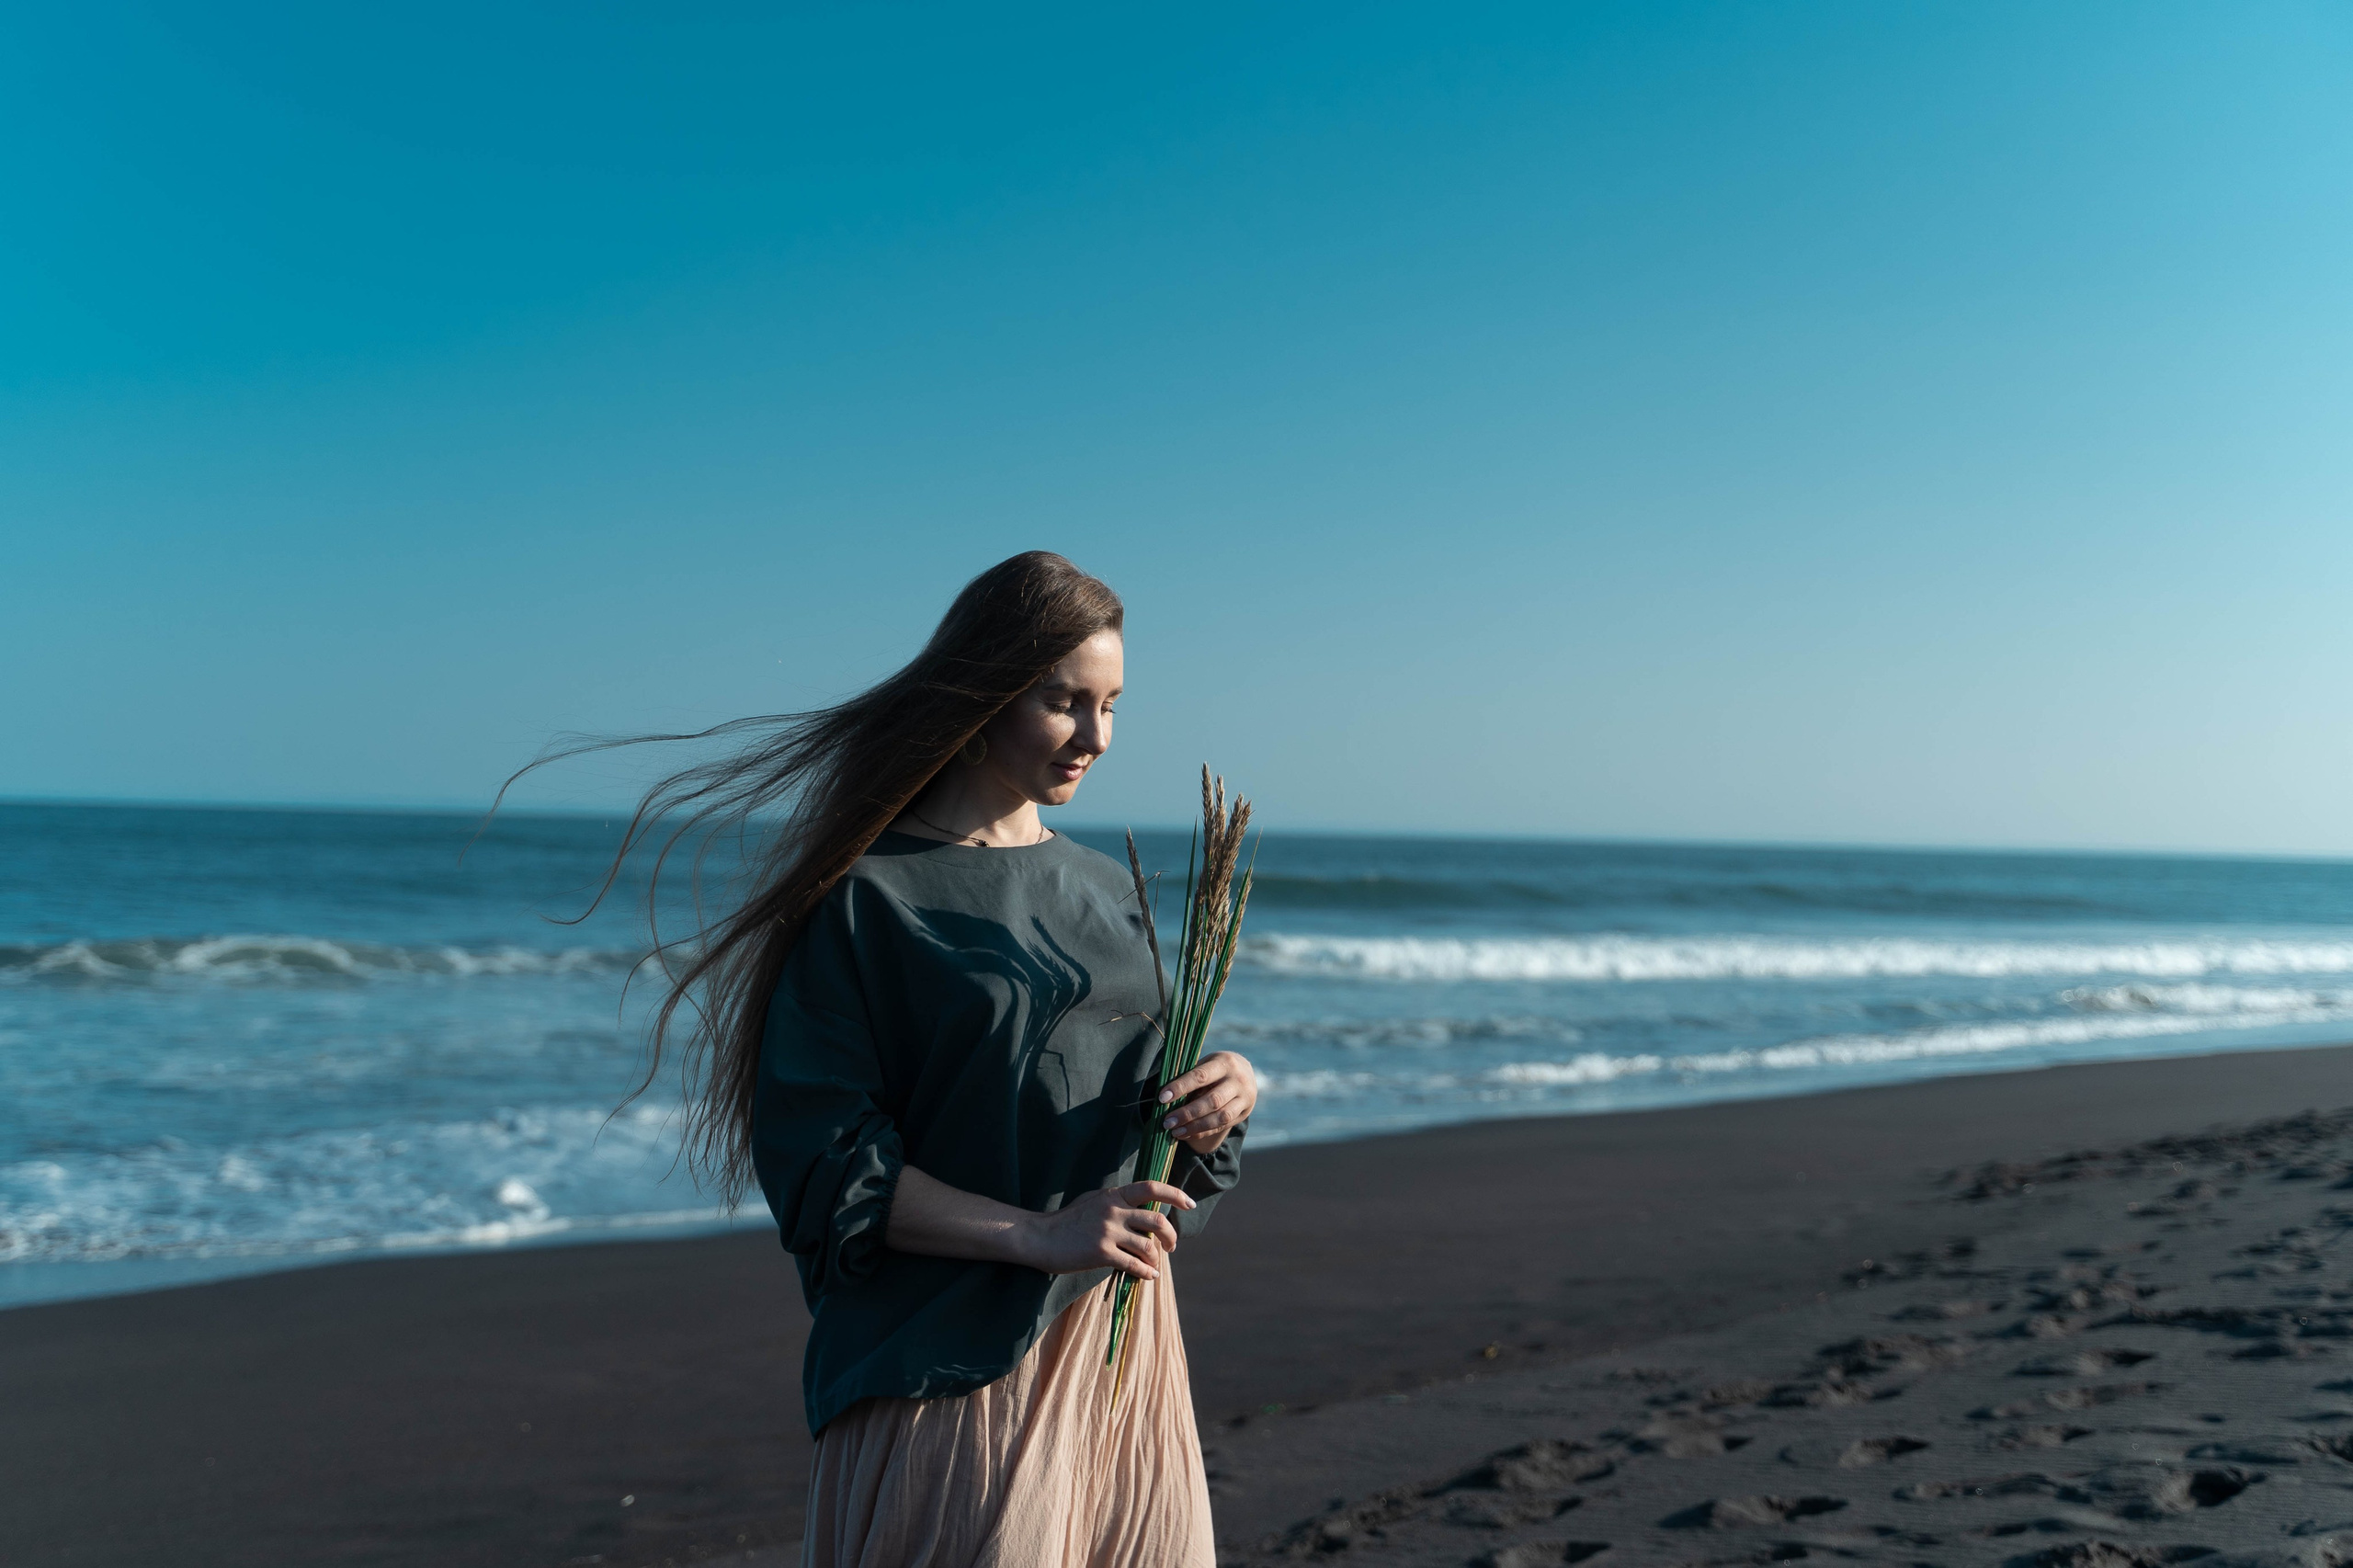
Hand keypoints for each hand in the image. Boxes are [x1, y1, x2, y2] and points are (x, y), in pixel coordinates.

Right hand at [1017, 1180, 1194, 1280]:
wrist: (1040, 1238)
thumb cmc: (1067, 1220)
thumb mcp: (1093, 1201)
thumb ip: (1116, 1202)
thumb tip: (1142, 1207)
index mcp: (1114, 1195)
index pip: (1151, 1188)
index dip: (1175, 1195)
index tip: (1189, 1204)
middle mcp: (1113, 1210)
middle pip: (1156, 1221)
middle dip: (1170, 1236)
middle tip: (1171, 1246)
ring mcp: (1108, 1232)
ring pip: (1147, 1246)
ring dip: (1156, 1258)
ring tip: (1154, 1264)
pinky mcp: (1101, 1253)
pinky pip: (1133, 1265)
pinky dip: (1146, 1273)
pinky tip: (1149, 1277)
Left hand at [1158, 1050, 1256, 1154]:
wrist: (1246, 1073)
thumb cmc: (1216, 1068)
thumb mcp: (1206, 1064)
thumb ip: (1190, 1078)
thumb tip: (1166, 1098)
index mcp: (1225, 1063)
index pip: (1201, 1076)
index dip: (1181, 1087)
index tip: (1162, 1098)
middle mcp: (1238, 1080)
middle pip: (1212, 1101)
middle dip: (1187, 1113)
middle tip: (1167, 1122)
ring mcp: (1244, 1098)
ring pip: (1220, 1117)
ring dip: (1195, 1127)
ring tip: (1175, 1132)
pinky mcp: (1244, 1113)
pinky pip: (1223, 1126)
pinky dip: (1203, 1132)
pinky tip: (1187, 1134)